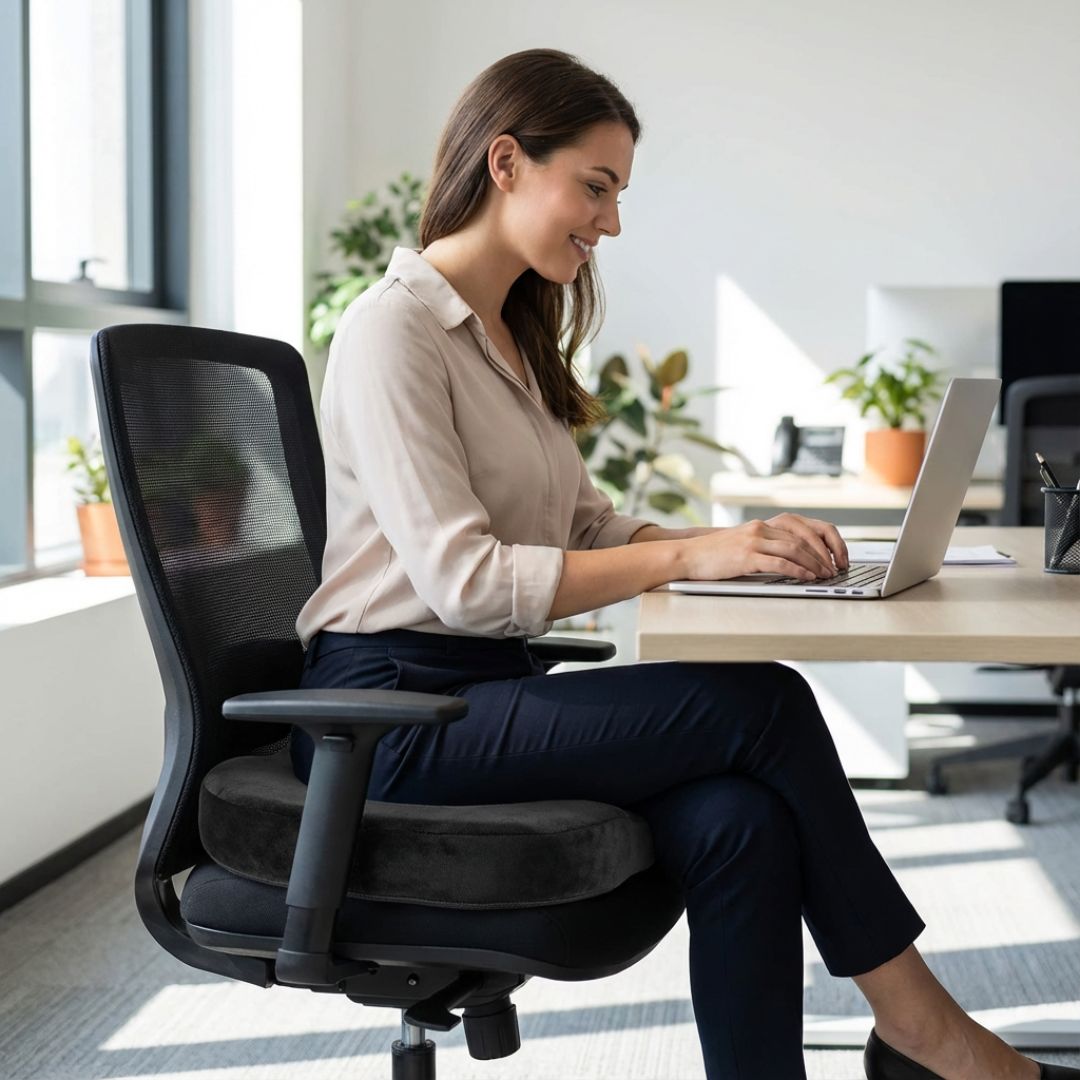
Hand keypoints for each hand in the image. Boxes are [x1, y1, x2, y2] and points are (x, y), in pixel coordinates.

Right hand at [677, 514, 847, 581]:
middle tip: (836, 568)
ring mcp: (753, 541)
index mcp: (763, 524)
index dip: (825, 540)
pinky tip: (807, 577)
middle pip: (804, 537)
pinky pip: (779, 562)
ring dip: (815, 563)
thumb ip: (766, 545)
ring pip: (795, 548)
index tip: (836, 554)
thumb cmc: (714, 554)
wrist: (688, 555)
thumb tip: (795, 559)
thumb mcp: (743, 544)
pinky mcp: (746, 556)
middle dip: (825, 554)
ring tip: (826, 575)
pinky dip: (797, 570)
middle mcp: (760, 528)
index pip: (805, 526)